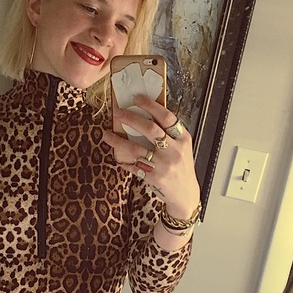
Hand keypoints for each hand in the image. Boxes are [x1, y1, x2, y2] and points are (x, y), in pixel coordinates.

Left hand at [103, 95, 200, 247]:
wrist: (186, 194)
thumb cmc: (182, 167)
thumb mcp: (182, 147)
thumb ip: (169, 133)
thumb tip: (145, 114)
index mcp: (182, 139)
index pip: (166, 116)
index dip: (150, 105)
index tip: (136, 98)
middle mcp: (173, 151)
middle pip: (149, 129)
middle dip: (130, 118)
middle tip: (118, 113)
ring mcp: (163, 165)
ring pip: (135, 148)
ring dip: (118, 140)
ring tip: (107, 134)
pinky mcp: (153, 177)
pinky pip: (132, 165)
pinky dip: (122, 159)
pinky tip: (114, 153)